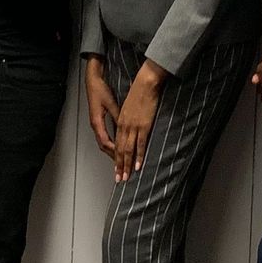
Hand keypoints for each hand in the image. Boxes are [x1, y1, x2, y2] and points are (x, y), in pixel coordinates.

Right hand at [83, 56, 118, 156]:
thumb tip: (125, 130)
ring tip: (119, 163)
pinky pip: (105, 136)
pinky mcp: (99, 120)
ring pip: (104, 143)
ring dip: (112, 153)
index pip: (106, 142)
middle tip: (121, 168)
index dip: (115, 152)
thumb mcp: (111, 103)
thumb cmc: (100, 89)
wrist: (93, 80)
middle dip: (113, 157)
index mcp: (97, 122)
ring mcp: (96, 124)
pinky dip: (111, 144)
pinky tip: (117, 147)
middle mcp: (95, 125)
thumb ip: (118, 117)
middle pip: (104, 146)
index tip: (123, 160)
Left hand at [113, 62, 167, 182]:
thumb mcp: (130, 106)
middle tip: (119, 179)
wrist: (145, 84)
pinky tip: (137, 166)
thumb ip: (129, 117)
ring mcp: (133, 127)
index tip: (116, 168)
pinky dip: (138, 156)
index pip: (117, 143)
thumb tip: (131, 126)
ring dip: (126, 165)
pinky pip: (139, 144)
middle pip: (120, 150)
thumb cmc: (139, 92)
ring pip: (127, 150)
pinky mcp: (143, 126)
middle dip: (119, 166)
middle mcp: (124, 126)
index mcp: (121, 121)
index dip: (116, 157)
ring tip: (126, 177)